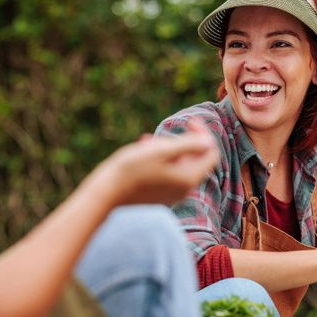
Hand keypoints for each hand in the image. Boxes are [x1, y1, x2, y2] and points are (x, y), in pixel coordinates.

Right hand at [98, 119, 219, 205]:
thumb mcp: (162, 150)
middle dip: (182, 142)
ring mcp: (171, 195)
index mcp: (189, 178)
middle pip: (195, 160)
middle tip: (163, 132)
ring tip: (147, 142)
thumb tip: (209, 141)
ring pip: (179, 165)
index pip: (210, 153)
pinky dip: (159, 160)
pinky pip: (167, 174)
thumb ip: (189, 144)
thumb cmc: (133, 169)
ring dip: (167, 149)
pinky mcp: (158, 196)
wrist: (106, 193)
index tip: (188, 120)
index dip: (203, 134)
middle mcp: (184, 190)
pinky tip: (142, 151)